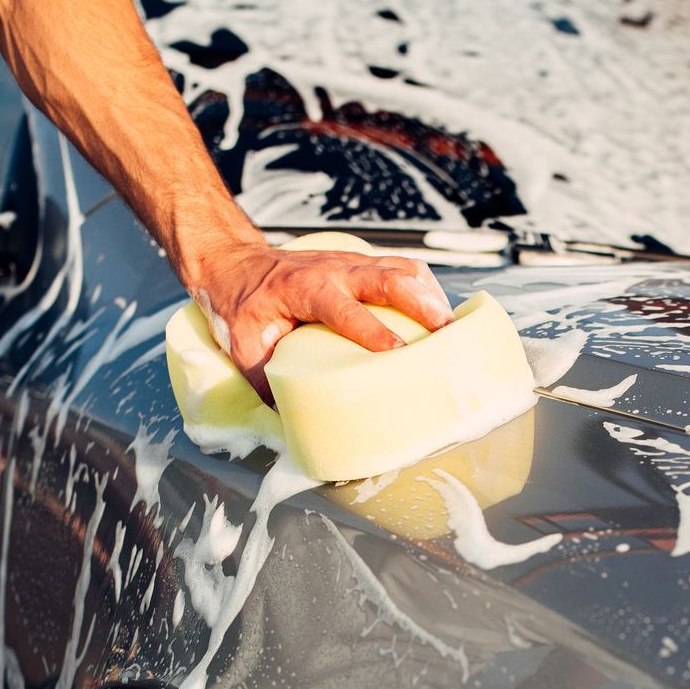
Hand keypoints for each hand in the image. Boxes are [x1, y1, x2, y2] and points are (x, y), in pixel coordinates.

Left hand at [186, 237, 455, 374]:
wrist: (235, 263)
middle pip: (387, 278)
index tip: (399, 351)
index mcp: (303, 289)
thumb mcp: (242, 347)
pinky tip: (439, 313)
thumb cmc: (239, 306)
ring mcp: (350, 263)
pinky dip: (426, 288)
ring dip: (431, 295)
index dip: (373, 330)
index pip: (346, 310)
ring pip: (403, 268)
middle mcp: (333, 270)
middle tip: (448, 331)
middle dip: (422, 304)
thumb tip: (295, 425)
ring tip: (454, 327)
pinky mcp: (362, 264)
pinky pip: (404, 268)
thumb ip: (267, 384)